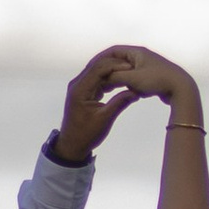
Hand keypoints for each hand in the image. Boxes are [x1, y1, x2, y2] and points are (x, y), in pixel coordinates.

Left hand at [54, 45, 161, 161]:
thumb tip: (136, 91)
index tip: (131, 66)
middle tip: (133, 66)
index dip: (115, 65)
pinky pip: (96, 79)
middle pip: (97, 66)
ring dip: (112, 70)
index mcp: (80, 89)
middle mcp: (77, 84)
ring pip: (97, 71)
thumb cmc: (86, 134)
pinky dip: (108, 78)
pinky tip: (120, 79)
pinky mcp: (83, 91)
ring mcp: (79, 87)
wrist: (72, 144)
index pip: (98, 69)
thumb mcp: (105, 119)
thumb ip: (120, 103)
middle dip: (115, 64)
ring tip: (129, 71)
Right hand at [102, 46, 199, 118]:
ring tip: (106, 88)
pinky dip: (127, 84)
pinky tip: (124, 93)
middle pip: (119, 60)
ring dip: (117, 78)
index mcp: (137, 52)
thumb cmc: (157, 81)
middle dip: (107, 70)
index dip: (100, 59)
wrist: (182, 89)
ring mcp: (147, 66)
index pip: (113, 51)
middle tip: (95, 79)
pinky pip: (134, 78)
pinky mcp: (152, 77)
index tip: (90, 68)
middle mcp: (142, 56)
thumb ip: (115, 77)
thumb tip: (101, 78)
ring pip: (126, 71)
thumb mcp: (132, 79)